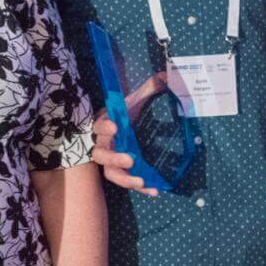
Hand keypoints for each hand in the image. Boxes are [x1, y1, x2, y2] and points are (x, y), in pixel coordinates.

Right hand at [90, 74, 168, 198]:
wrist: (124, 127)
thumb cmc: (127, 113)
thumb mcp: (138, 100)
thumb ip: (150, 88)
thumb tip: (167, 75)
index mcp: (104, 125)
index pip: (98, 126)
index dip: (105, 127)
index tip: (116, 126)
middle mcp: (103, 145)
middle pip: (101, 154)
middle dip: (114, 157)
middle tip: (131, 158)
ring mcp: (110, 162)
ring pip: (110, 173)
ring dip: (125, 179)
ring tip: (141, 181)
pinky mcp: (121, 172)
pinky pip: (126, 183)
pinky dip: (140, 188)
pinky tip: (154, 191)